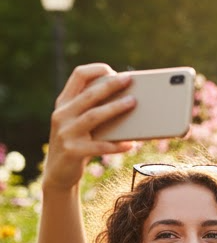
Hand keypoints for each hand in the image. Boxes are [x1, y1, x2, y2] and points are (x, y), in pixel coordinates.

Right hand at [42, 65, 136, 192]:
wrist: (58, 172)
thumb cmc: (77, 143)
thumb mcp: (78, 123)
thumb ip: (92, 110)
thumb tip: (128, 99)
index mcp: (64, 103)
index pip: (77, 76)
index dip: (95, 70)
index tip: (113, 70)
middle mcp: (62, 115)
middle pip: (89, 95)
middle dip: (110, 85)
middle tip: (129, 79)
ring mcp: (65, 133)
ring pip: (93, 116)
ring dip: (115, 108)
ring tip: (133, 102)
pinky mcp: (73, 151)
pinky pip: (100, 146)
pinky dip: (117, 145)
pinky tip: (132, 144)